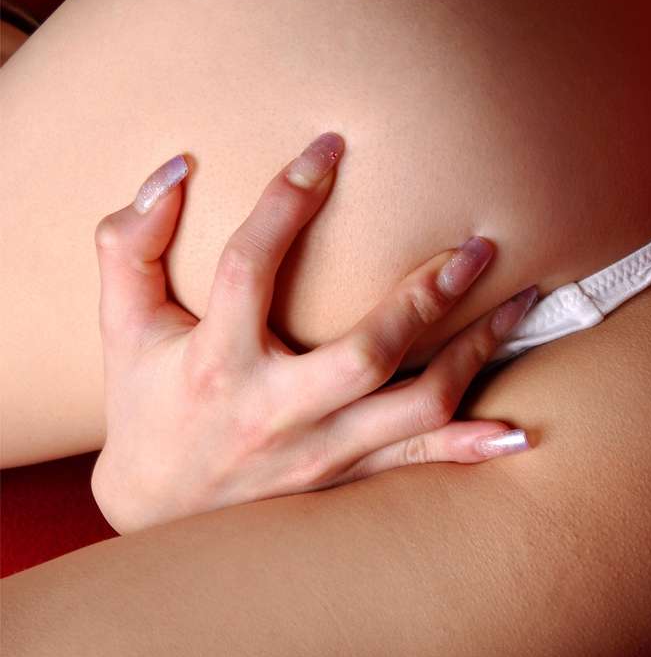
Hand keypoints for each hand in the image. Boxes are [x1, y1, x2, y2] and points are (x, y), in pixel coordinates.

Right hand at [91, 133, 536, 533]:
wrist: (156, 510)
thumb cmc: (146, 402)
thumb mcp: (123, 324)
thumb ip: (129, 244)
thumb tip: (174, 168)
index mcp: (215, 360)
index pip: (250, 265)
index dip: (288, 200)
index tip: (330, 146)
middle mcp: (274, 411)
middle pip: (368, 354)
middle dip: (429, 297)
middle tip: (480, 247)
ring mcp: (318, 452)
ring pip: (415, 407)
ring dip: (475, 353)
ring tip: (521, 301)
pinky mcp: (343, 477)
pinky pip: (416, 463)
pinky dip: (468, 446)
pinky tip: (518, 431)